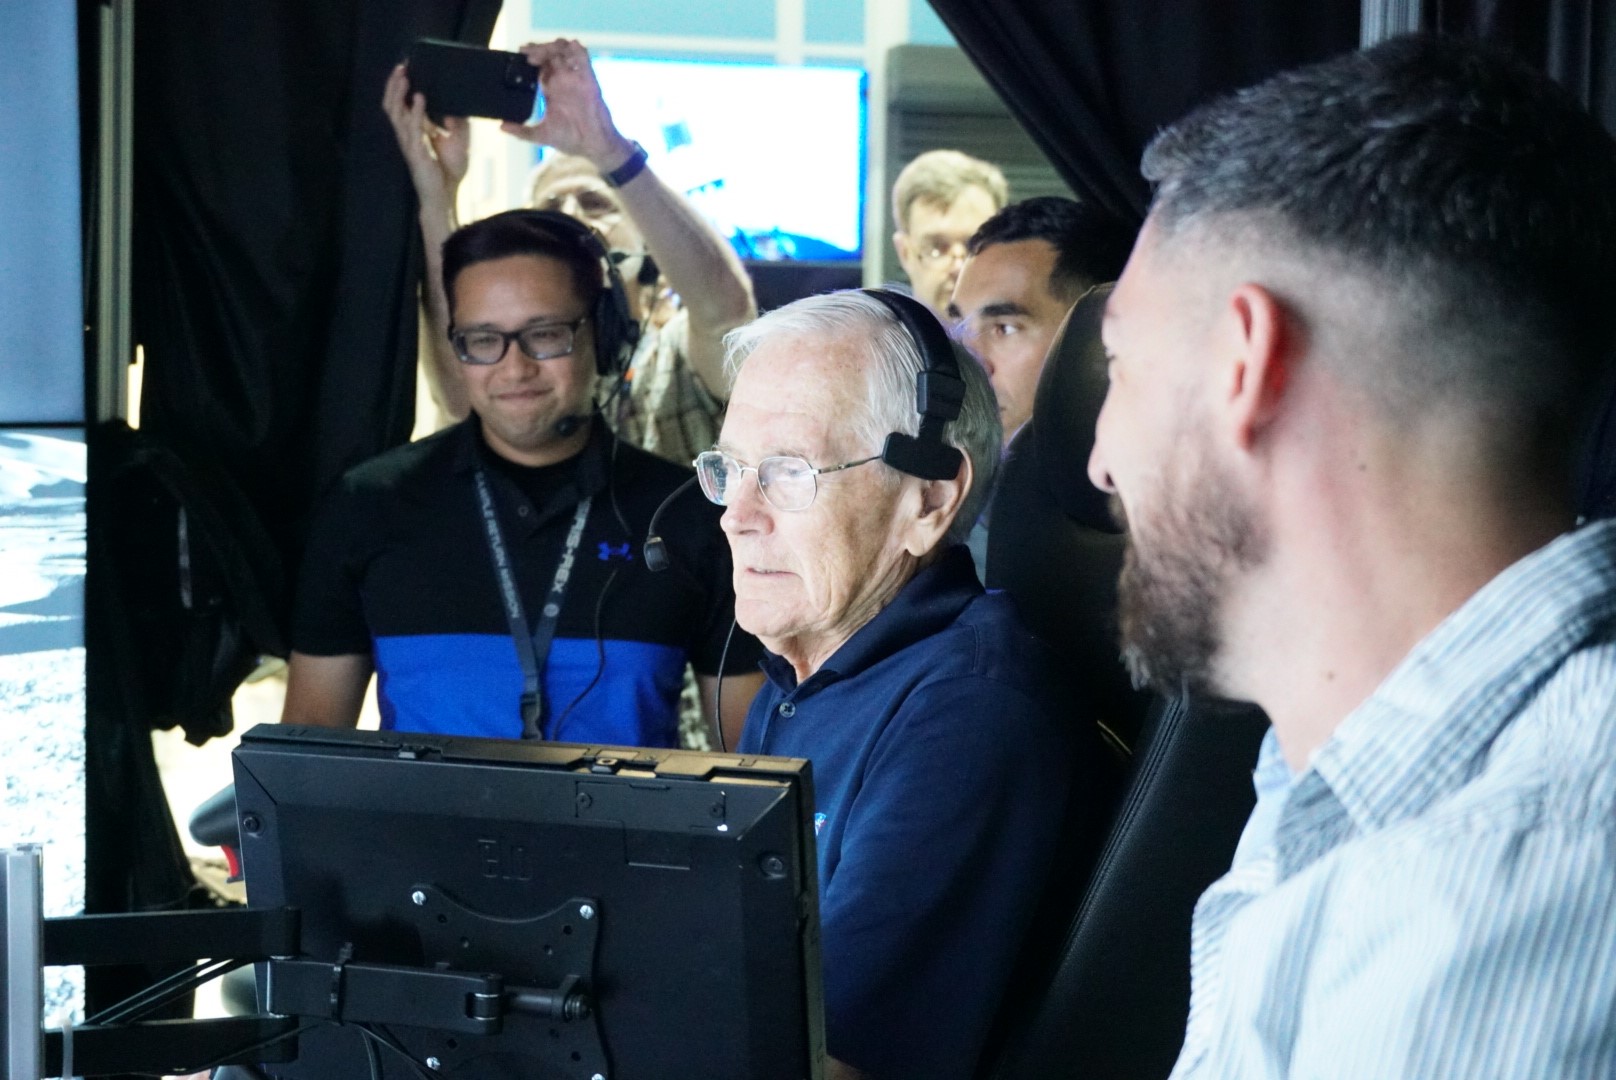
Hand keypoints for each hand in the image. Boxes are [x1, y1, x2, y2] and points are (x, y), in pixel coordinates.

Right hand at [381, 63, 469, 207]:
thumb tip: (457, 105)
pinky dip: (416, 111)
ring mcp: (410, 142)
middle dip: (394, 85)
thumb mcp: (458, 140)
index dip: (400, 87)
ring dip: (400, 93)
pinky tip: (421, 97)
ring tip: (405, 76)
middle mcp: (407, 134)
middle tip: (400, 67)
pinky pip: (413, 127)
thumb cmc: (448, 170)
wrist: (447, 195)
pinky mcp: (417, 151)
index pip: (401, 103)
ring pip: (397, 112)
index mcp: (414, 130)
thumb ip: (457, 123)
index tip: (406, 68)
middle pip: (392, 104)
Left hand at [499, 40, 635, 173]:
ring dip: (553, 46)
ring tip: (540, 53)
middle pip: (550, 54)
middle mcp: (563, 81)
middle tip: (527, 54)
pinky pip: (583, 58)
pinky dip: (576, 49)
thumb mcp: (541, 136)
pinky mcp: (588, 80)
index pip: (539, 65)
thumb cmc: (570, 140)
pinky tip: (568, 48)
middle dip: (539, 49)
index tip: (520, 55)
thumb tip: (501, 127)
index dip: (530, 56)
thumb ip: (521, 132)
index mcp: (551, 89)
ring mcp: (575, 79)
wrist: (593, 146)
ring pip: (565, 51)